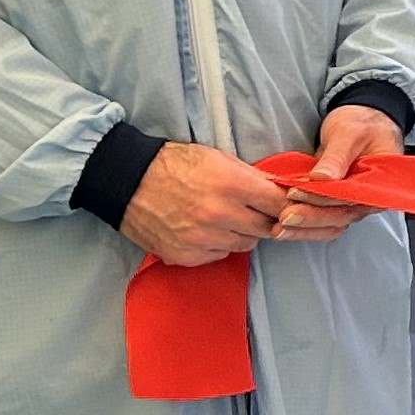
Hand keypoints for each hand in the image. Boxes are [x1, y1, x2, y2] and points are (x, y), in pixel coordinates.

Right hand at [119, 143, 290, 265]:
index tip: (286, 205)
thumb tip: (283, 189)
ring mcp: (204, 239)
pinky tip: (207, 229)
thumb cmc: (174, 164)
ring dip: (244, 233)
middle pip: (268, 229)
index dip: (287, 205)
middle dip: (267, 219)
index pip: (280, 205)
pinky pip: (220, 255)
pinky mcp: (188, 256)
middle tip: (256, 210)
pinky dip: (220, 245)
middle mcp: (221, 216)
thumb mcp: (218, 158)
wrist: (126, 182)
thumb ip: (253, 177)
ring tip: (228, 218)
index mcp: (232, 186)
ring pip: (246, 244)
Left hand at [276, 104, 404, 241]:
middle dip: (310, 218)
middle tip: (283, 217)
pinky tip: (281, 225)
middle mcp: (368, 198)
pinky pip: (322, 216)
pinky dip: (303, 222)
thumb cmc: (361, 123)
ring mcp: (352, 202)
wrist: (361, 121)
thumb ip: (337, 157)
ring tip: (277, 229)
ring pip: (330, 222)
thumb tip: (321, 179)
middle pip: (340, 216)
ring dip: (304, 227)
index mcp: (380, 183)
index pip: (351, 198)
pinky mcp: (336, 202)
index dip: (322, 199)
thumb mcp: (349, 133)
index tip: (295, 193)